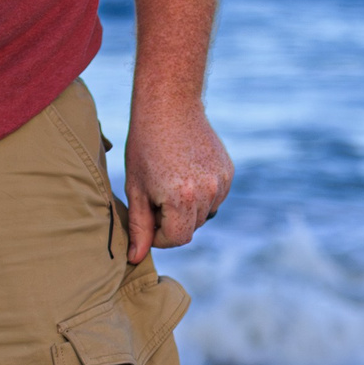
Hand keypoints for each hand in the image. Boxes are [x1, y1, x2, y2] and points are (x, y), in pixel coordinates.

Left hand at [122, 97, 233, 262]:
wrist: (169, 106)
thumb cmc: (145, 146)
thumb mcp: (136, 188)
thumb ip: (139, 226)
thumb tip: (135, 259)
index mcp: (181, 199)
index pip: (176, 239)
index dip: (159, 236)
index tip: (148, 219)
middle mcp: (207, 192)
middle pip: (191, 228)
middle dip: (172, 222)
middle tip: (156, 197)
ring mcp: (221, 182)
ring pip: (204, 214)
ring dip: (188, 209)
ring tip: (171, 182)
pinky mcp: (228, 172)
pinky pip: (215, 197)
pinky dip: (201, 194)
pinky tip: (186, 172)